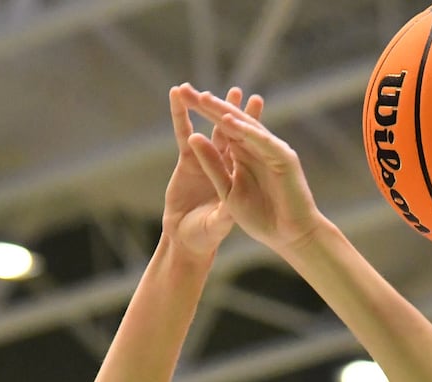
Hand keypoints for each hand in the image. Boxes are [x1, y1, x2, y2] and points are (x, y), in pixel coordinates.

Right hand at [161, 86, 263, 257]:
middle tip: (238, 90)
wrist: (188, 240)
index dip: (250, 124)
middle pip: (232, 132)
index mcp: (244, 175)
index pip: (249, 144)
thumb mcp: (219, 223)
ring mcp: (209, 160)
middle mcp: (228, 164)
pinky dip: (180, 116)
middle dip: (233, 110)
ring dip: (207, 108)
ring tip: (206, 91)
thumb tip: (231, 201)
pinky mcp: (187, 161)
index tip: (254, 103)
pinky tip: (177, 98)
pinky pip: (184, 134)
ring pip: (208, 129)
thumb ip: (224, 211)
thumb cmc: (208, 236)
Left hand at [179, 87, 324, 255]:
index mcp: (241, 156)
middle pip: (230, 122)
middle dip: (209, 106)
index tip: (182, 96)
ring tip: (205, 98)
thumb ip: (213, 165)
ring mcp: (272, 152)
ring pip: (247, 127)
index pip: (220, 128)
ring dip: (227, 112)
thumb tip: (194, 137)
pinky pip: (263, 142)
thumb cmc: (261, 219)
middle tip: (187, 89)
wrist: (290, 237)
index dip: (202, 112)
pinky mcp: (285, 159)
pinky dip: (248, 131)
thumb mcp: (226, 190)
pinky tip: (230, 121)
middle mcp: (256, 149)